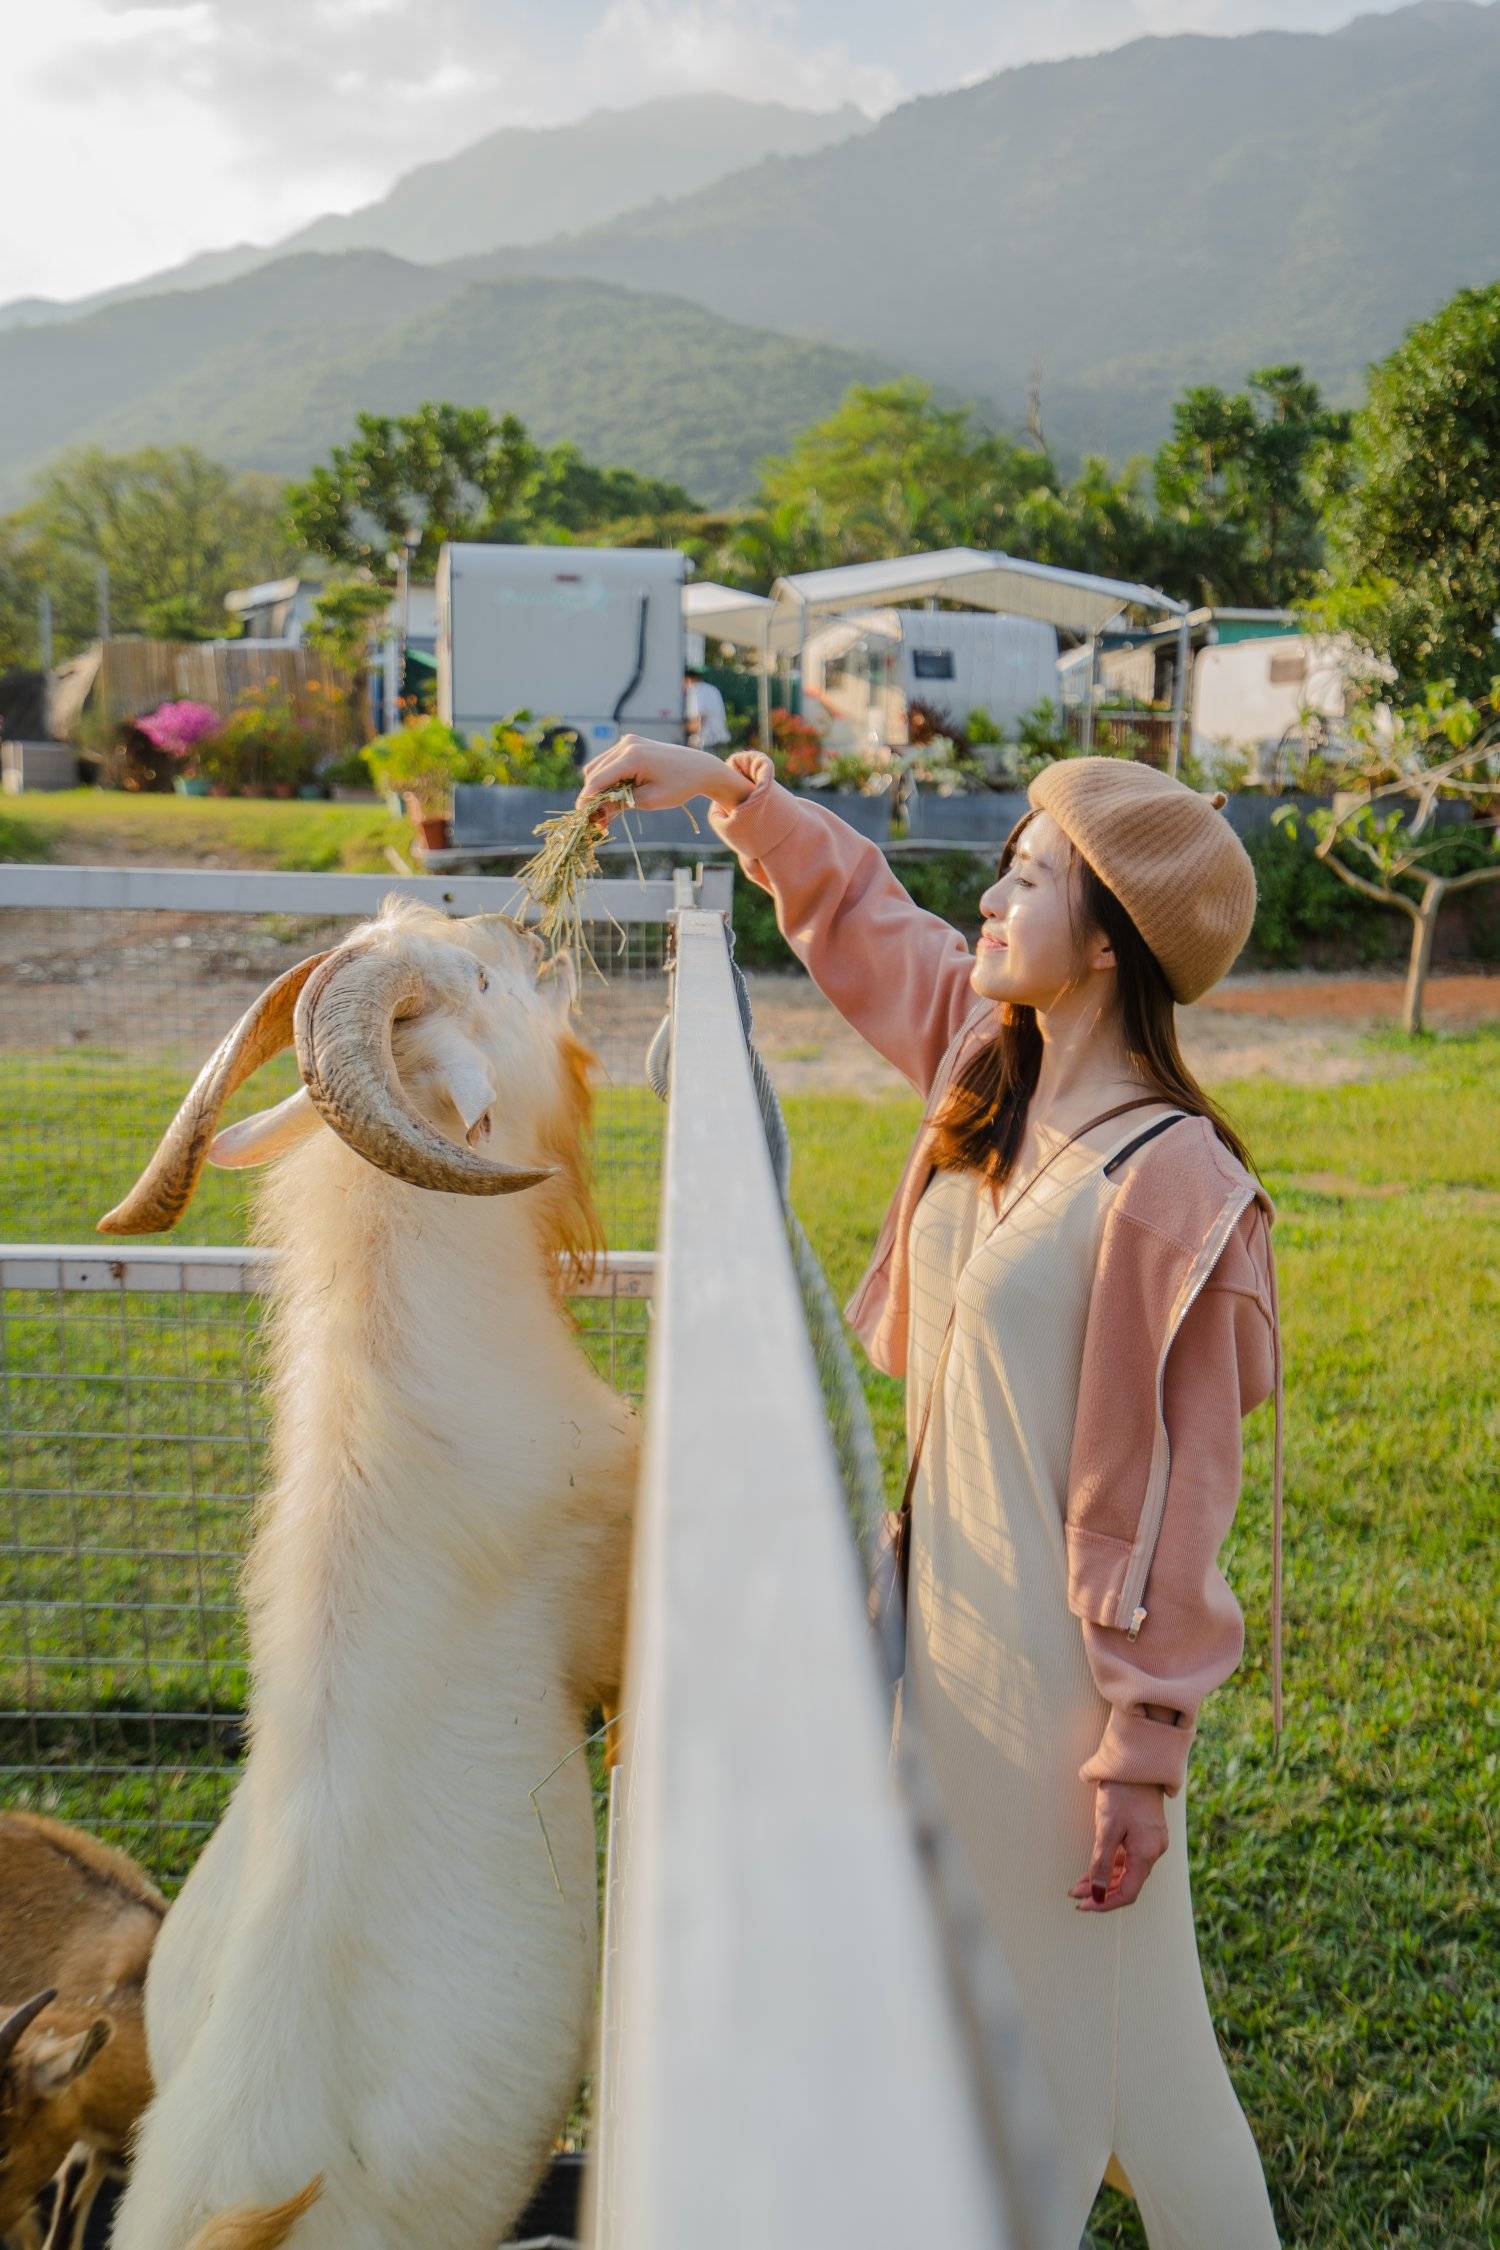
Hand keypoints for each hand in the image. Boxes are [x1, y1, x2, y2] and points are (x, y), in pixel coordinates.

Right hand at [576, 735, 752, 819]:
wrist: (700, 768)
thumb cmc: (679, 786)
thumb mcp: (649, 801)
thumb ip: (620, 804)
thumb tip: (596, 813)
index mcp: (632, 756)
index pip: (598, 779)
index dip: (586, 800)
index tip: (580, 818)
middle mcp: (626, 744)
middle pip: (594, 772)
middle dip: (592, 796)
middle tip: (598, 821)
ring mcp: (628, 741)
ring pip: (598, 767)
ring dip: (598, 788)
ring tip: (607, 812)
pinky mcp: (630, 743)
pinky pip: (609, 762)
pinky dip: (608, 779)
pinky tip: (615, 796)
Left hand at [1070, 1781, 1168, 1912]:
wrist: (1136, 1760)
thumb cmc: (1121, 1792)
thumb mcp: (1106, 1829)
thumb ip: (1101, 1864)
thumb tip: (1096, 1895)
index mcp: (1147, 1853)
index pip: (1128, 1892)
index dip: (1105, 1902)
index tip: (1083, 1904)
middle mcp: (1154, 1850)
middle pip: (1128, 1883)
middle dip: (1101, 1891)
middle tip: (1075, 1893)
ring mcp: (1152, 1840)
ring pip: (1128, 1870)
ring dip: (1105, 1878)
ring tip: (1080, 1882)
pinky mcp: (1147, 1831)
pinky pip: (1130, 1856)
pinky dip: (1113, 1864)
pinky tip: (1096, 1865)